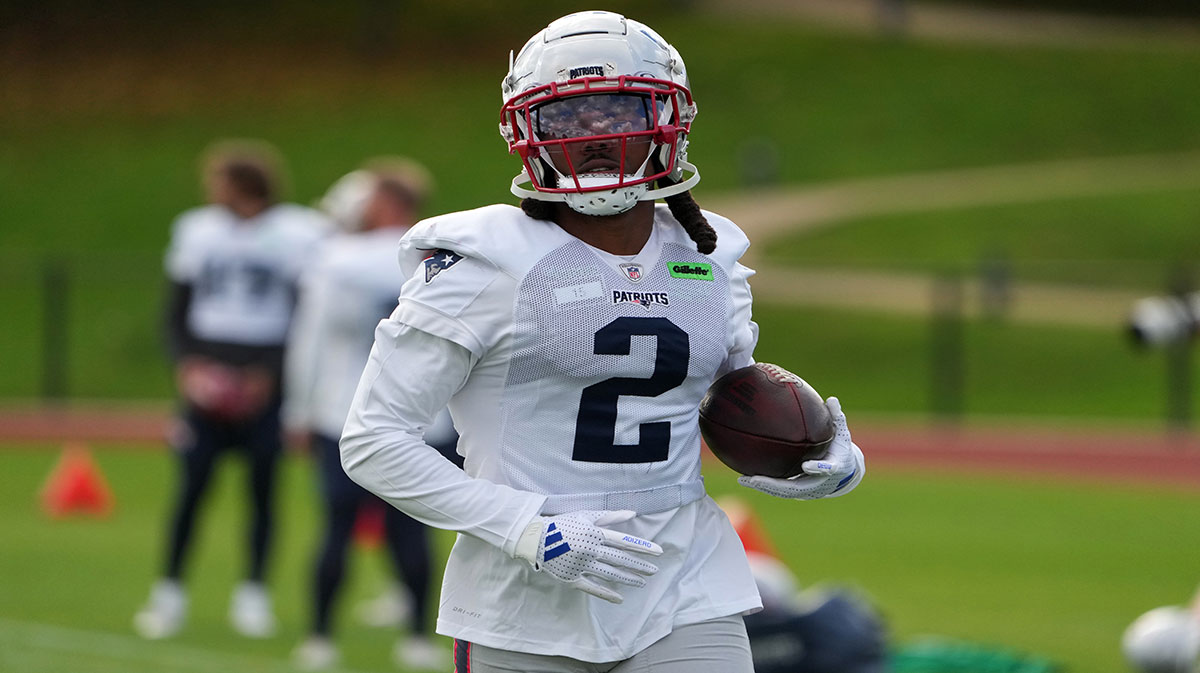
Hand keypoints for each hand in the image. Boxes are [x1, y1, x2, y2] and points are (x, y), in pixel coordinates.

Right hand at [513, 510, 662, 603]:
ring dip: (628, 578)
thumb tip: (632, 513)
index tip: (658, 552)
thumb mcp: (585, 515)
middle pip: (621, 559)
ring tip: (642, 582)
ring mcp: (582, 566)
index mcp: (595, 534)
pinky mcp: (572, 578)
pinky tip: (619, 598)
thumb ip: (610, 516)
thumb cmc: (562, 524)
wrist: (535, 538)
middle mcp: (591, 551)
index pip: (625, 541)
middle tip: (655, 570)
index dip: (643, 547)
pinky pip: (593, 587)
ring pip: (610, 574)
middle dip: (640, 565)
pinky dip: (607, 594)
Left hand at [738, 396, 864, 499]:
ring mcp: (808, 490)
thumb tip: (831, 399)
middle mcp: (819, 483)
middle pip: (797, 487)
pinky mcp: (798, 492)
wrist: (842, 475)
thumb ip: (836, 417)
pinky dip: (763, 485)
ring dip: (764, 487)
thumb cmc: (840, 450)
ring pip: (784, 492)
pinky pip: (779, 490)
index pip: (827, 468)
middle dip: (776, 485)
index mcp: (834, 468)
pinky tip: (745, 479)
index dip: (818, 468)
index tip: (807, 466)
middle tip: (756, 478)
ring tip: (743, 480)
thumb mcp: (841, 433)